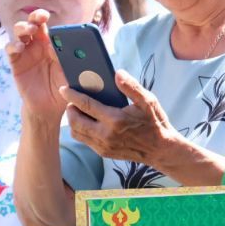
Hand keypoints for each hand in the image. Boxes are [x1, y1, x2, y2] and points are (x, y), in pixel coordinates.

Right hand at [5, 9, 68, 119]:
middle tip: (40, 17)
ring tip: (29, 30)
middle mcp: (40, 45)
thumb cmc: (65, 88)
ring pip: (20, 32)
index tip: (50, 15)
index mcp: (56, 44)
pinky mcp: (16, 62)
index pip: (52, 27)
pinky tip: (19, 47)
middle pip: (35, 24)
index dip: (50, 20)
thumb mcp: (74, 74)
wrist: (50, 107)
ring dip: (23, 28)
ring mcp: (27, 52)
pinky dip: (13, 45)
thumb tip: (80, 51)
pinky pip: (11, 50)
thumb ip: (75, 63)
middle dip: (36, 17)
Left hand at [64, 70, 181, 164]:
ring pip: (76, 132)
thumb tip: (117, 73)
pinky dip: (80, 130)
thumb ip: (132, 87)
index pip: (86, 105)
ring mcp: (103, 145)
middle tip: (72, 101)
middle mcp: (106, 134)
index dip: (72, 95)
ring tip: (78, 111)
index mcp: (116, 119)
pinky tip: (87, 123)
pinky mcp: (103, 152)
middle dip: (70, 109)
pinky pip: (84, 140)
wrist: (160, 149)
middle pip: (75, 120)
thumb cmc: (155, 123)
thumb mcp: (148, 101)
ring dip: (73, 121)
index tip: (63, 88)